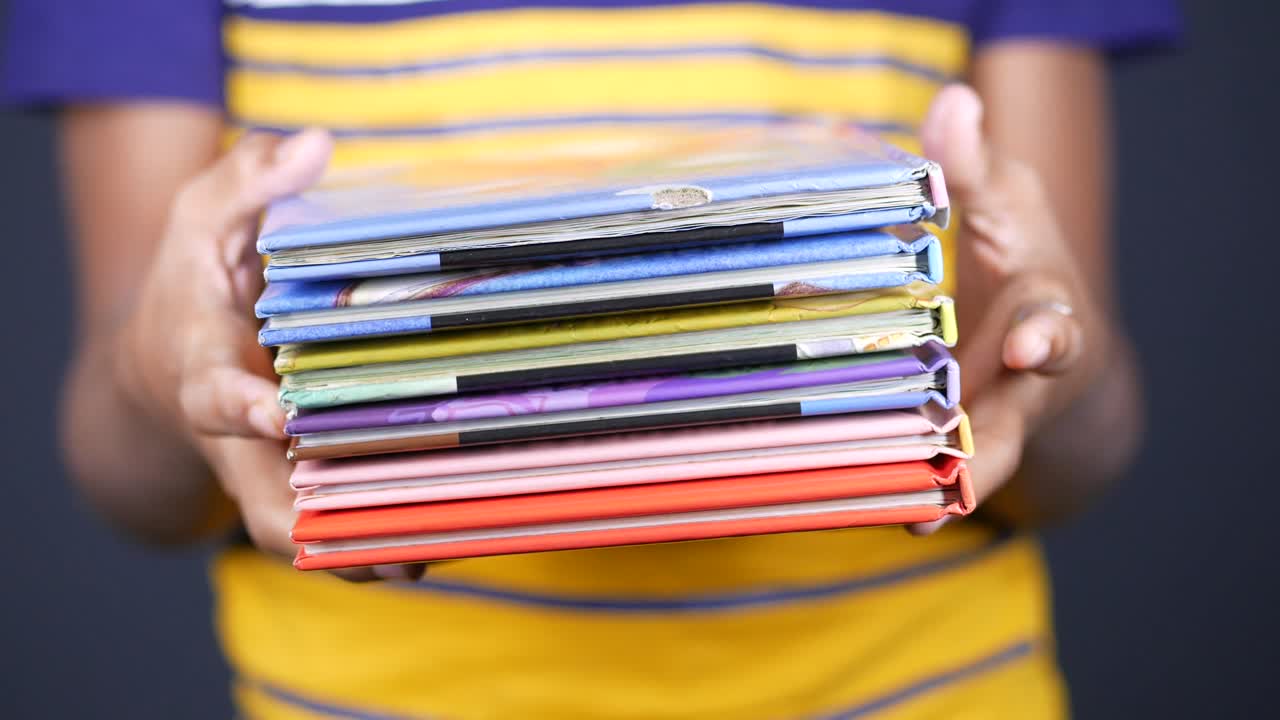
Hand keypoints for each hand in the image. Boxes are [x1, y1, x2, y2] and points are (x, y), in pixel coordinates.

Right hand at [114, 129, 423, 580]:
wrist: (169, 359)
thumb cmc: (194, 286)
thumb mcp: (201, 222)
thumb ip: (247, 184)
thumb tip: (315, 145)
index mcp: (206, 372)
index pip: (217, 399)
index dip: (243, 411)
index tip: (276, 414)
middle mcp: (242, 439)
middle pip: (267, 505)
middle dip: (318, 527)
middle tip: (384, 538)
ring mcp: (276, 469)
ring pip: (314, 530)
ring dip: (369, 544)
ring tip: (439, 545)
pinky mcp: (309, 479)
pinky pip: (345, 518)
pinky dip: (388, 528)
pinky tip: (456, 519)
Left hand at [908, 85, 1108, 533]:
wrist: (1038, 341)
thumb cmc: (1023, 263)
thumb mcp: (1008, 205)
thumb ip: (976, 168)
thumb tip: (952, 101)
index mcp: (1043, 314)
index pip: (1053, 329)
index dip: (1045, 337)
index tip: (1031, 346)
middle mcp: (1024, 381)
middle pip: (1014, 421)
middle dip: (993, 446)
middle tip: (969, 477)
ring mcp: (991, 419)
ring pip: (974, 461)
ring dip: (948, 485)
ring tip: (921, 513)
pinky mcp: (956, 442)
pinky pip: (938, 473)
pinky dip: (917, 493)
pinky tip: (888, 513)